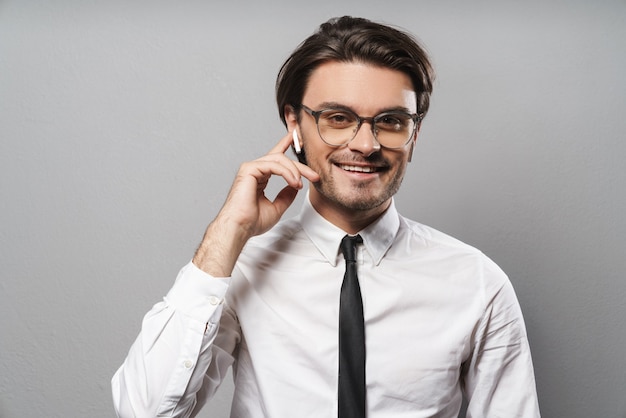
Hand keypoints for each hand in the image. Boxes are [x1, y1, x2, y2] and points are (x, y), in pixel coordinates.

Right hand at [193, 132, 318, 276]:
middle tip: (315, 176)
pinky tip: (293, 182)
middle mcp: (255, 170)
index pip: (275, 158)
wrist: (240, 228)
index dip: (285, 145)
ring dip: (294, 171)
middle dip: (300, 166)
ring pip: (279, 160)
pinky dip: (287, 173)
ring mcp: (251, 168)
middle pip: (281, 158)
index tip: (296, 137)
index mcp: (259, 177)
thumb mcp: (276, 208)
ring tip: (300, 185)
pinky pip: (273, 165)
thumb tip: (295, 187)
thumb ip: (286, 196)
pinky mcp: (249, 169)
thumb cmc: (252, 222)